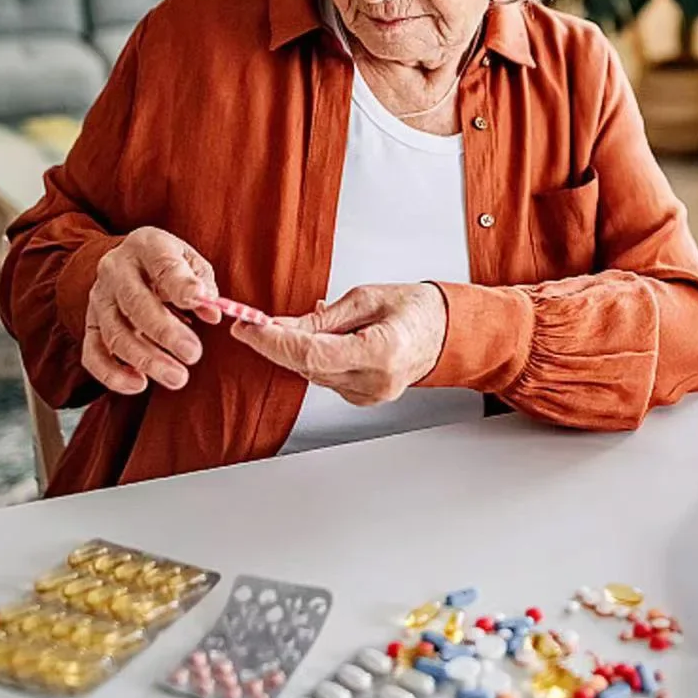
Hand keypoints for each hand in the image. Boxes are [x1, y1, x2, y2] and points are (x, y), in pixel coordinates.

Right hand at [83, 227, 221, 395]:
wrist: (128, 260)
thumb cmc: (169, 264)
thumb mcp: (191, 261)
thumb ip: (203, 284)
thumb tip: (213, 312)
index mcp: (147, 245)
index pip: (163, 265)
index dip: (181, 285)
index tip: (200, 301)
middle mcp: (115, 270)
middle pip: (136, 304)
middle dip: (166, 333)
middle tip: (194, 354)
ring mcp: (98, 298)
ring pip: (115, 334)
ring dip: (146, 359)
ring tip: (178, 378)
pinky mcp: (90, 324)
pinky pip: (93, 353)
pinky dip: (112, 373)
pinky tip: (138, 384)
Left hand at [230, 283, 447, 405]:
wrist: (448, 331)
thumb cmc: (418, 310)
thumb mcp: (368, 299)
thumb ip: (323, 318)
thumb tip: (282, 327)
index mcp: (383, 351)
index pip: (314, 353)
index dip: (276, 342)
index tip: (249, 327)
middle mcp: (378, 381)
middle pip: (308, 369)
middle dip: (275, 346)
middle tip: (249, 326)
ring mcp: (373, 394)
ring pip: (314, 375)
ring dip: (296, 352)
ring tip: (292, 325)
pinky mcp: (366, 398)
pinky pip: (327, 379)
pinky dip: (316, 360)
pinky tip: (321, 341)